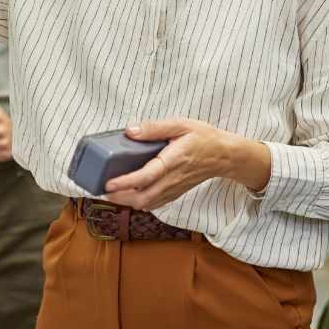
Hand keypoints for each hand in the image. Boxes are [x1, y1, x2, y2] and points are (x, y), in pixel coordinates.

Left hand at [104, 118, 270, 210]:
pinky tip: (130, 195)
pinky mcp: (175, 193)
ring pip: (147, 204)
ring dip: (128, 202)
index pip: (146, 176)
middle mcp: (173, 179)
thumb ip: (154, 128)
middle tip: (103, 191)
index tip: (108, 183)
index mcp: (173, 160)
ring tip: (112, 194)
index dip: (125, 182)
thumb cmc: (203, 138)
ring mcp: (174, 189)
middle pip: (143, 197)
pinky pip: (155, 204)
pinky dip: (139, 203)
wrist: (224, 155)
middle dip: (121, 198)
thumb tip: (129, 131)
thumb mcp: (180, 124)